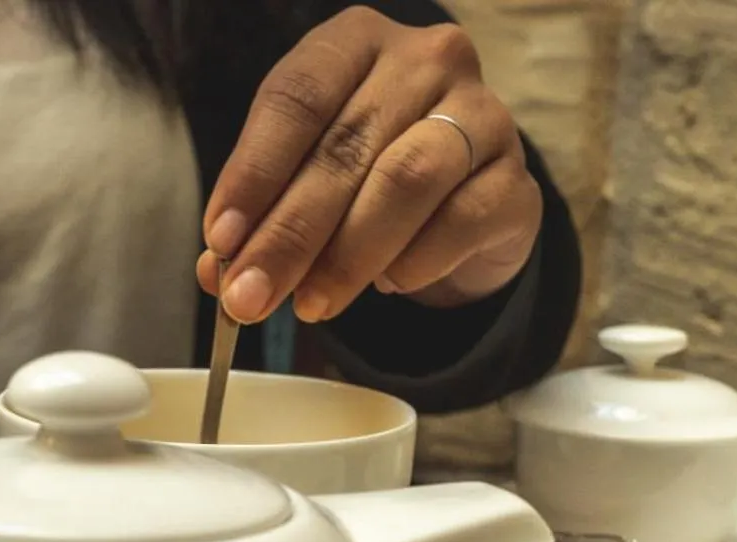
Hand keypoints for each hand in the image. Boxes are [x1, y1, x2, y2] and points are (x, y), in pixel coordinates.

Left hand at [199, 8, 541, 323]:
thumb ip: (261, 217)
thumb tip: (219, 271)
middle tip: (250, 296)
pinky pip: (460, 222)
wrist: (464, 204)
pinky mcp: (517, 180)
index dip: (253, 172)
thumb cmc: (368, 176)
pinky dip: (414, 262)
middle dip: (288, 233)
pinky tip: (387, 285)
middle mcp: (426, 60)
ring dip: (347, 255)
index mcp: (356, 42)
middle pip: (345, 147)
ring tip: (310, 304)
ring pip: (406, 181)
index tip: (221, 239)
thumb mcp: (304, 181)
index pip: (296, 97)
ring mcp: (482, 114)